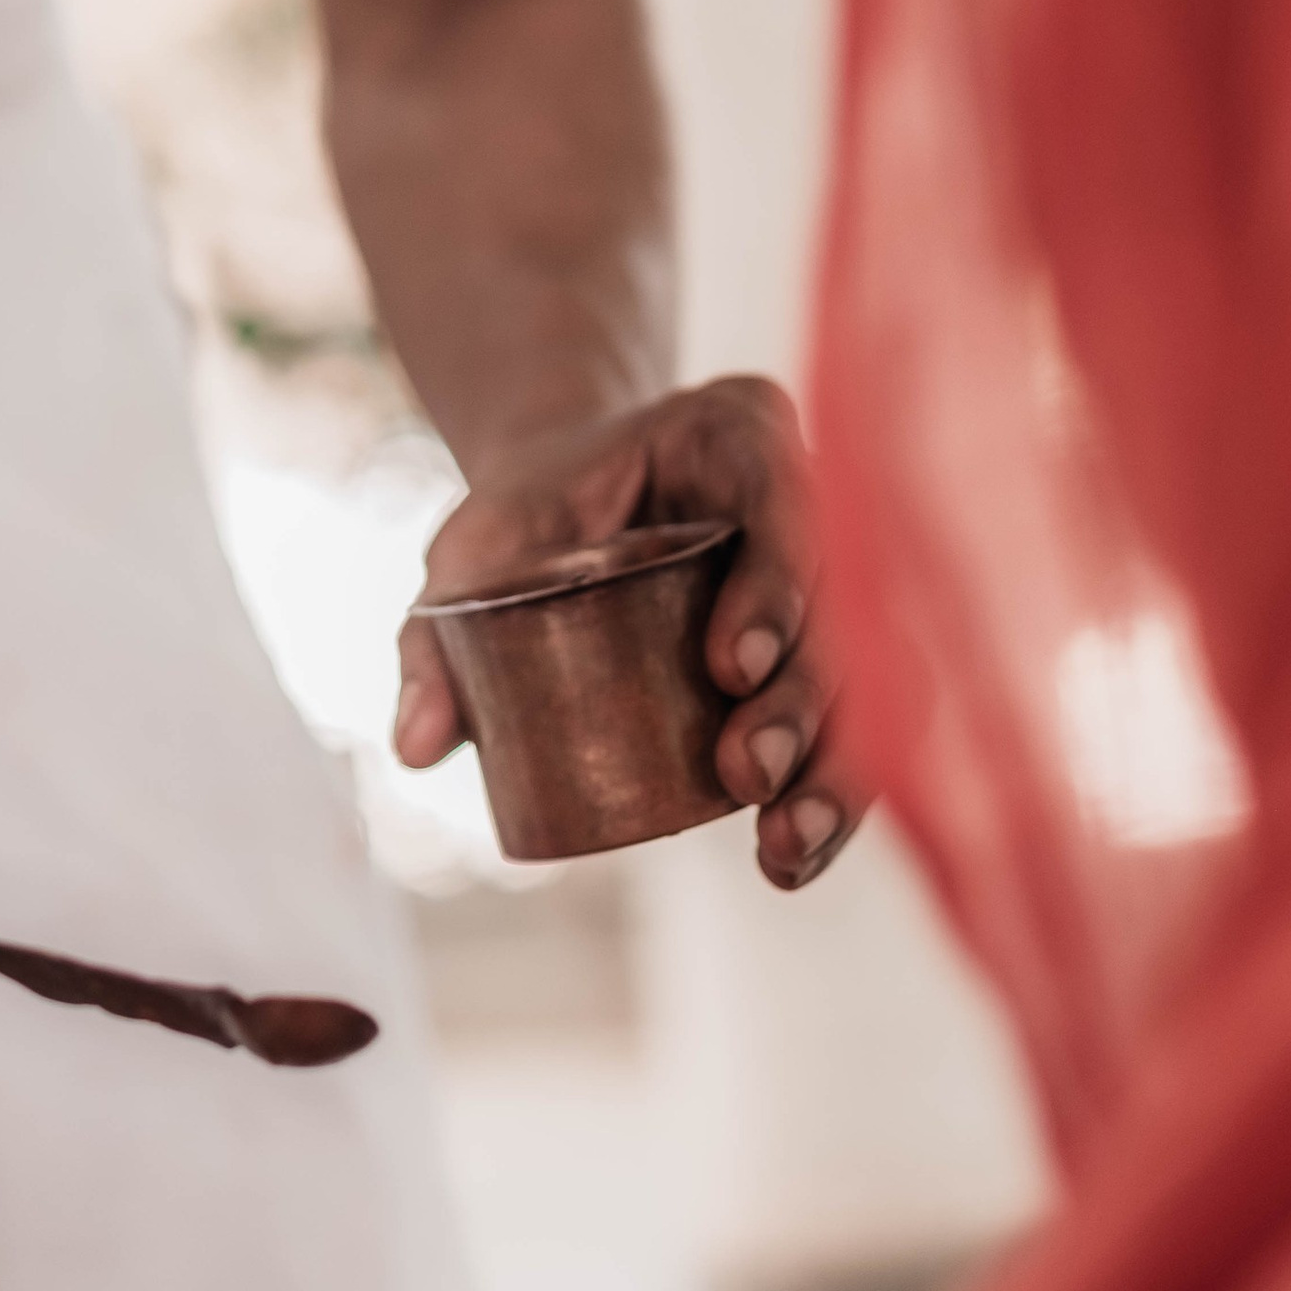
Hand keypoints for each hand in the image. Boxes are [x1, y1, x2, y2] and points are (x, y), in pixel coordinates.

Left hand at [393, 374, 862, 890]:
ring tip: (783, 850)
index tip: (728, 666)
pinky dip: (833, 794)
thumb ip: (435, 636)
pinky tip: (792, 858)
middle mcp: (807, 497)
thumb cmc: (523, 516)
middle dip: (804, 699)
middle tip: (746, 773)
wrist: (562, 504)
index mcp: (739, 432)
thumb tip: (417, 748)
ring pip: (873, 677)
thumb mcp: (471, 552)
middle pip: (842, 602)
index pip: (784, 497)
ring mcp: (831, 579)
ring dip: (837, 768)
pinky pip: (858, 724)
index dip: (778, 582)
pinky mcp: (828, 654)